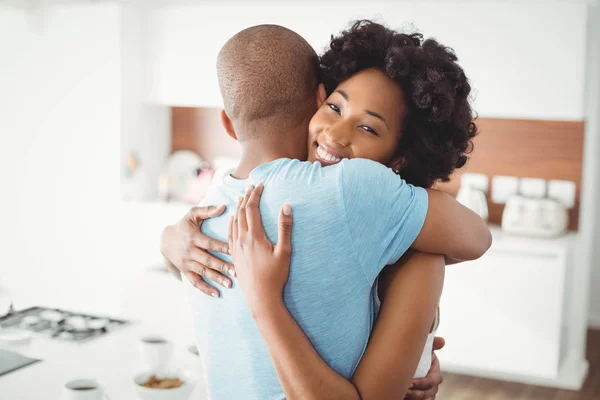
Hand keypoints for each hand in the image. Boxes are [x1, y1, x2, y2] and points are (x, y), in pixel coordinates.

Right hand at [160, 205, 234, 296]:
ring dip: (216, 279)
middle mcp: (190, 251)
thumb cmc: (183, 225)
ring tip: (230, 284)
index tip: (236, 251)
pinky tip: (217, 294)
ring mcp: (187, 263)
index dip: (223, 247)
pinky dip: (205, 289)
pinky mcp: (185, 271)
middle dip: (222, 267)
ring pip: (203, 272)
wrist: (164, 240)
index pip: (210, 243)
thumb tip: (223, 207)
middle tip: (236, 272)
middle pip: (208, 260)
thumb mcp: (192, 215)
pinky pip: (195, 282)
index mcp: (194, 237)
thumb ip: (207, 210)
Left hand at [229, 183, 292, 316]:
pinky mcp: (234, 255)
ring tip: (241, 198)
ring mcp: (236, 248)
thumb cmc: (275, 276)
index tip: (260, 185)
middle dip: (246, 197)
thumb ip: (284, 228)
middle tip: (250, 186)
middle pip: (241, 212)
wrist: (260, 297)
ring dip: (238, 208)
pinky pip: (230, 233)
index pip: (252, 209)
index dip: (255, 195)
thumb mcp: (284, 251)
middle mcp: (242, 239)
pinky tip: (232, 220)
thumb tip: (286, 206)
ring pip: (234, 222)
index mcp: (254, 236)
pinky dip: (231, 222)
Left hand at [405, 336, 444, 399]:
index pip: (434, 380)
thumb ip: (432, 344)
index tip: (411, 382)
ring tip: (403, 393)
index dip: (423, 382)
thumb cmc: (417, 356)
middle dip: (416, 392)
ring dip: (414, 397)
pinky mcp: (420, 398)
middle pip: (429, 392)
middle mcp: (433, 385)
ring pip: (425, 398)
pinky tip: (403, 396)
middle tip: (405, 389)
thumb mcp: (424, 349)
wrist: (408, 364)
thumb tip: (442, 341)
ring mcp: (427, 393)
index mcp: (435, 373)